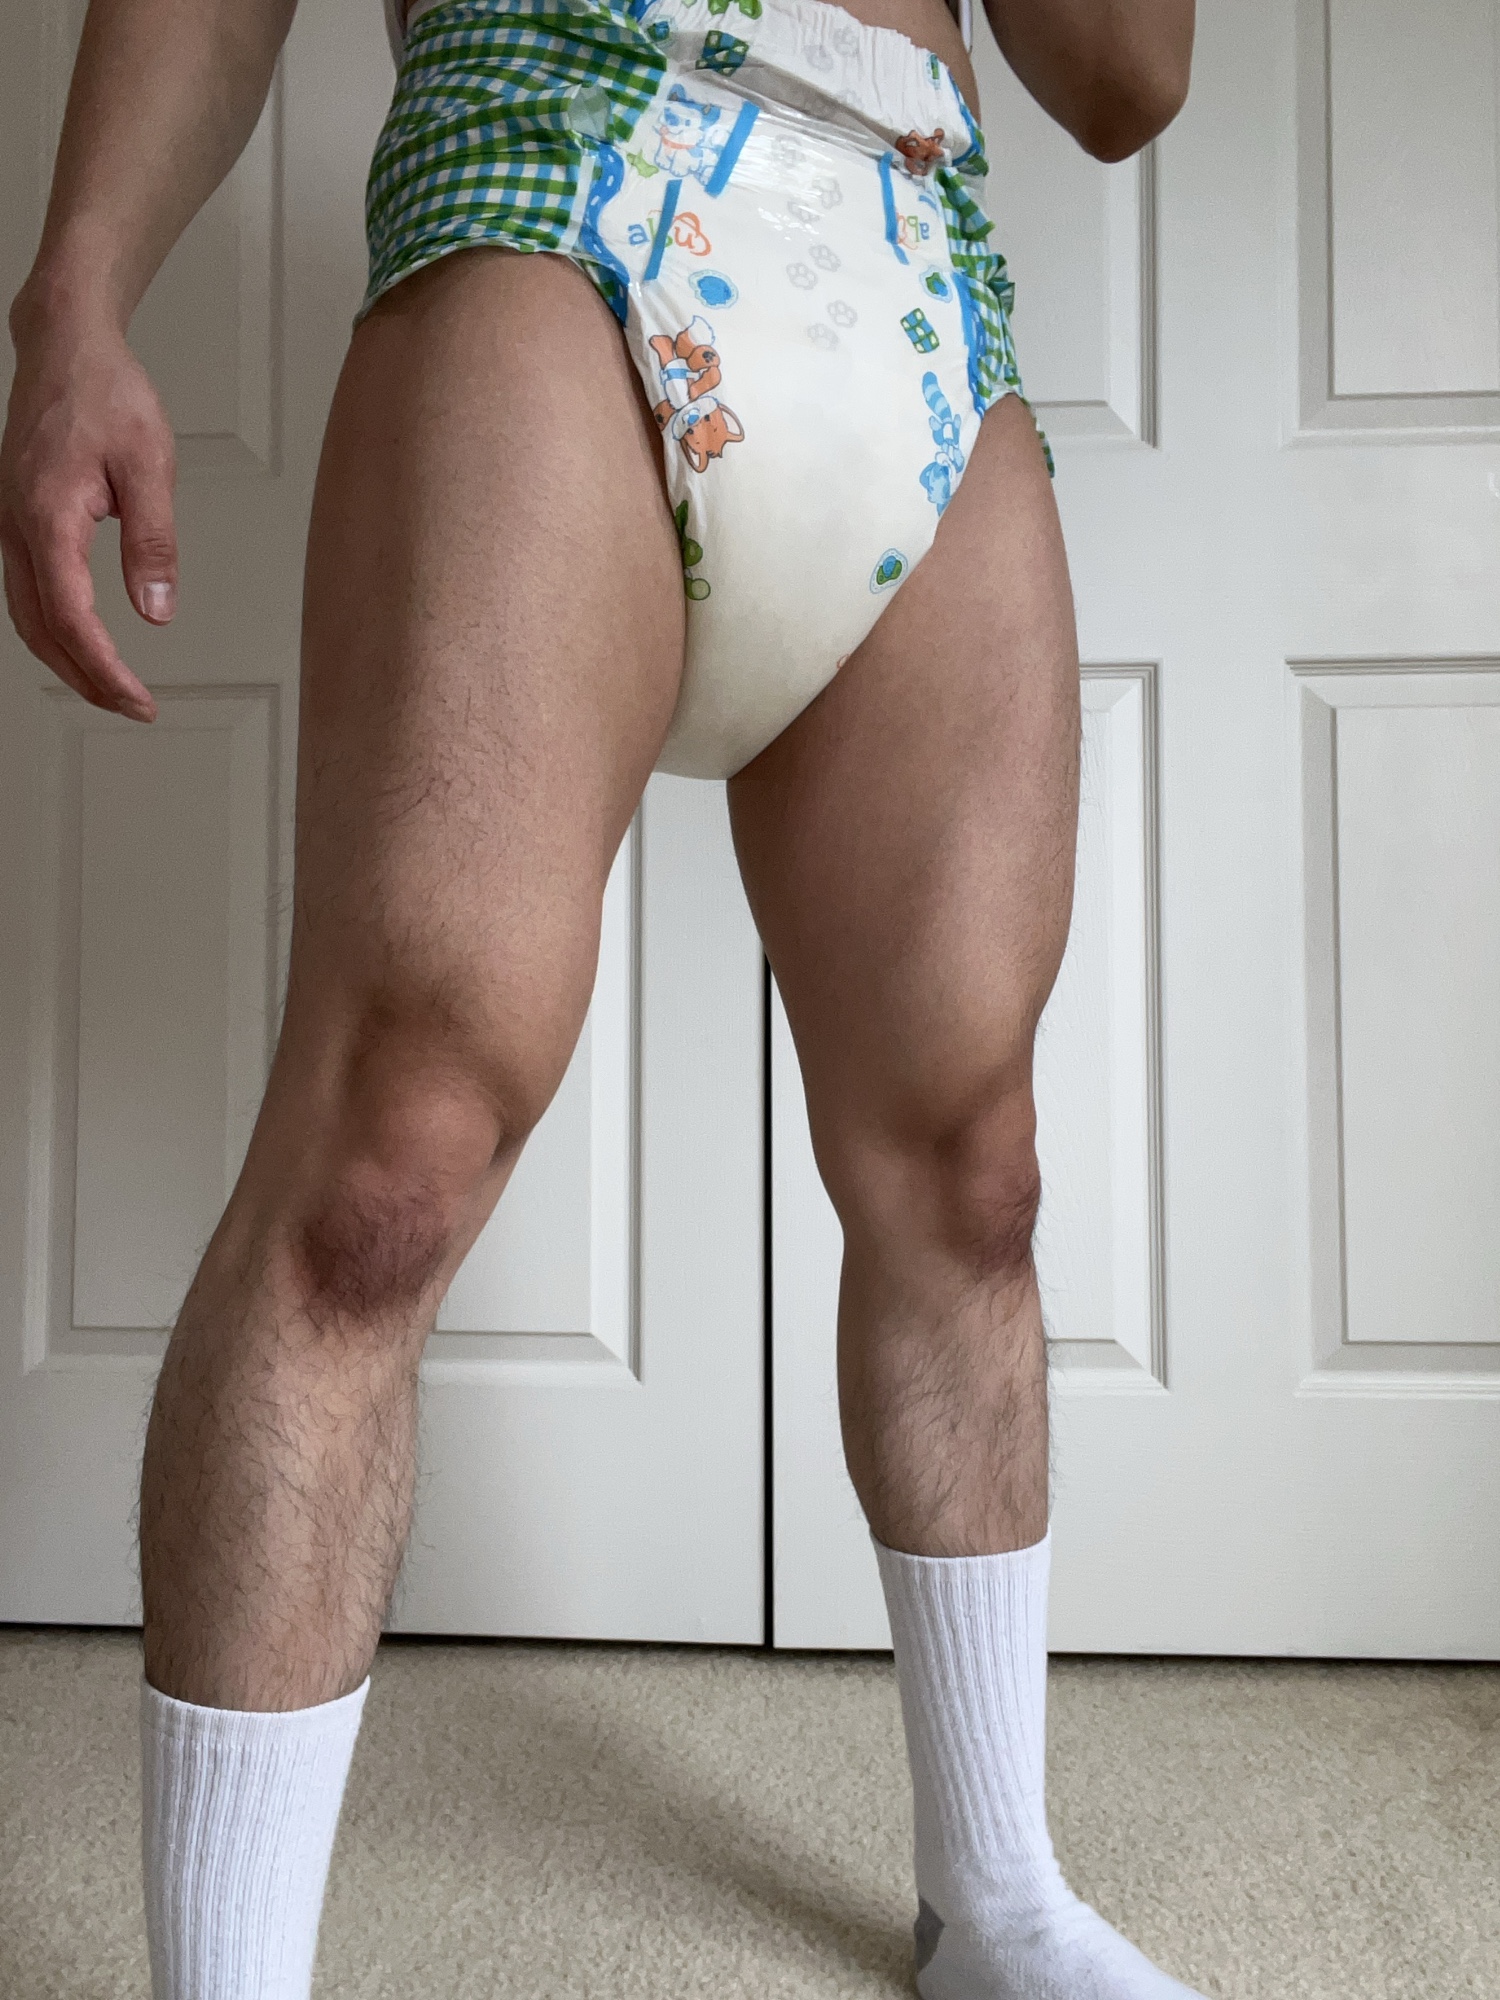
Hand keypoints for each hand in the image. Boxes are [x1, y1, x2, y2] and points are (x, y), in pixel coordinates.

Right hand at [1, 305, 175, 721]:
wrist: (65, 346)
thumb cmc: (105, 393)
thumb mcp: (150, 464)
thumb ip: (153, 542)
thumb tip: (156, 609)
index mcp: (47, 516)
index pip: (72, 618)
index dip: (105, 670)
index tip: (140, 700)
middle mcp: (17, 526)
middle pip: (41, 630)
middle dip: (85, 680)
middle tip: (132, 707)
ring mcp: (10, 524)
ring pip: (28, 615)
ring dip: (67, 660)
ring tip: (112, 688)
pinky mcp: (17, 519)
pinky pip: (27, 590)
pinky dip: (54, 629)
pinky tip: (82, 643)